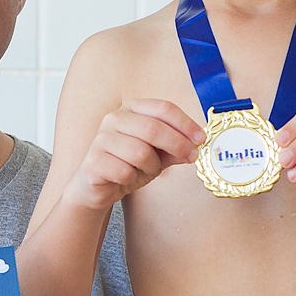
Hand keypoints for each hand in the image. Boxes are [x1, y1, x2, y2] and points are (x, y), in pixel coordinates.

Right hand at [65, 100, 203, 211]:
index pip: (163, 108)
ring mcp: (101, 138)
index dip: (186, 124)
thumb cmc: (128, 165)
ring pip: (141, 152)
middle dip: (178, 145)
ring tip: (148, 171)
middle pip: (154, 128)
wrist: (95, 187)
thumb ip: (175, 149)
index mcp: (132, 109)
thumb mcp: (157, 156)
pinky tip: (127, 178)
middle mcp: (114, 118)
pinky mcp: (93, 160)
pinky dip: (133, 179)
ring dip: (152, 167)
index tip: (201, 139)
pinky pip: (125, 171)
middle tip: (191, 157)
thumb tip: (197, 145)